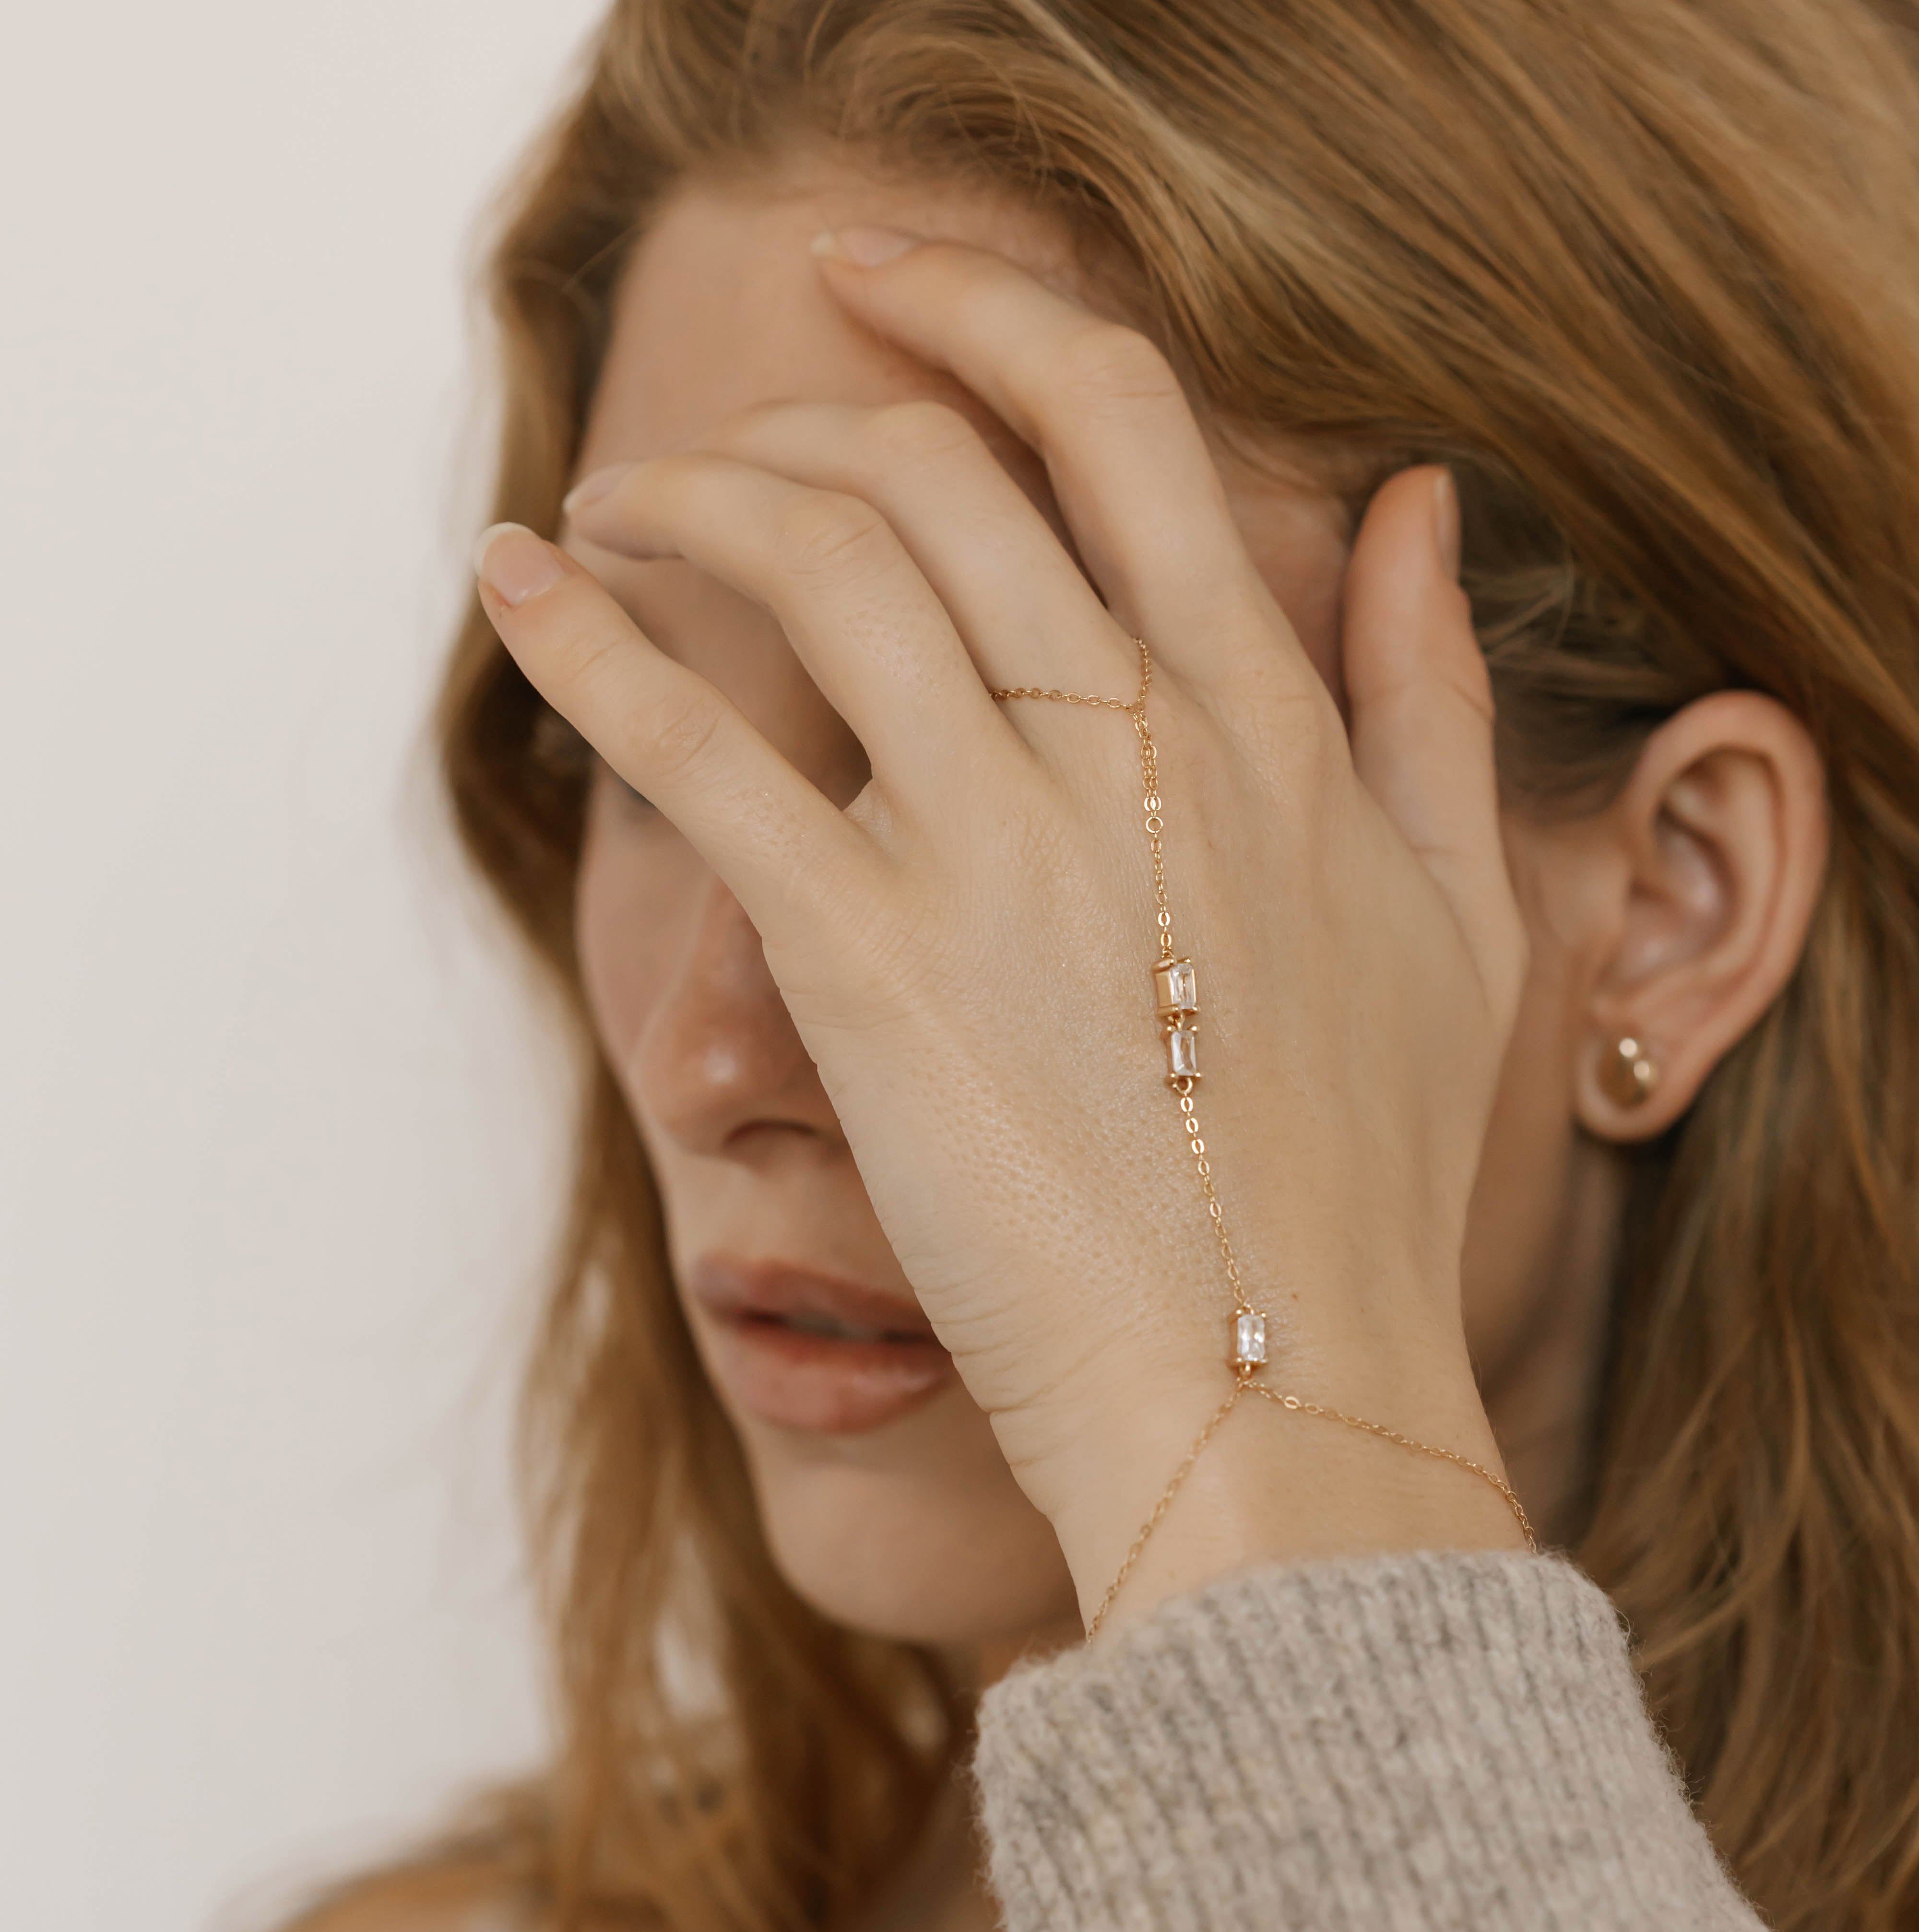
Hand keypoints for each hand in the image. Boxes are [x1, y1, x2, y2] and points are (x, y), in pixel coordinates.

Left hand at [474, 234, 1530, 1623]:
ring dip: (688, 494)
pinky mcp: (871, 968)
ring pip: (814, 564)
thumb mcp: (1468, 923)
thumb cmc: (1371, 1195)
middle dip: (810, 417)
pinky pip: (703, 751)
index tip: (893, 295)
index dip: (987, 318)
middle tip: (730, 457)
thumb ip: (1434, 701)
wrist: (1282, 1396)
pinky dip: (589, 643)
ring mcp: (999, 848)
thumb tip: (1424, 507)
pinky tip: (514, 582)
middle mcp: (1131, 744)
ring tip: (613, 507)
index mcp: (1266, 721)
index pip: (1114, 423)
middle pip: (935, 472)